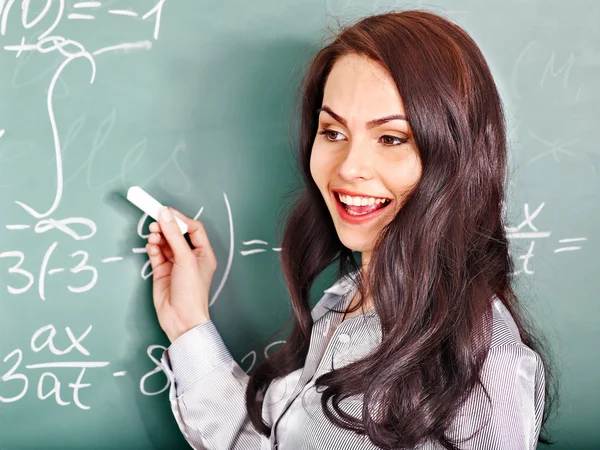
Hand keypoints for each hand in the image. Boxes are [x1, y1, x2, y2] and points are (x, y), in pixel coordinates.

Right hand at [146, 206, 215, 342]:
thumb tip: (165, 214)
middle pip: (177, 234)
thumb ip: (173, 236)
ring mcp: (175, 264)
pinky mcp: (162, 271)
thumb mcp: (185, 260)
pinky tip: (151, 246)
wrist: (181, 318)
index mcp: (203, 253)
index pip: (193, 229)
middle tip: (155, 221)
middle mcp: (190, 257)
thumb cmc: (192, 292)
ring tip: (152, 235)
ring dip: (158, 236)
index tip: (166, 212)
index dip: (180, 219)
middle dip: (166, 227)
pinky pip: (156, 253)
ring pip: (165, 242)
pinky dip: (153, 247)